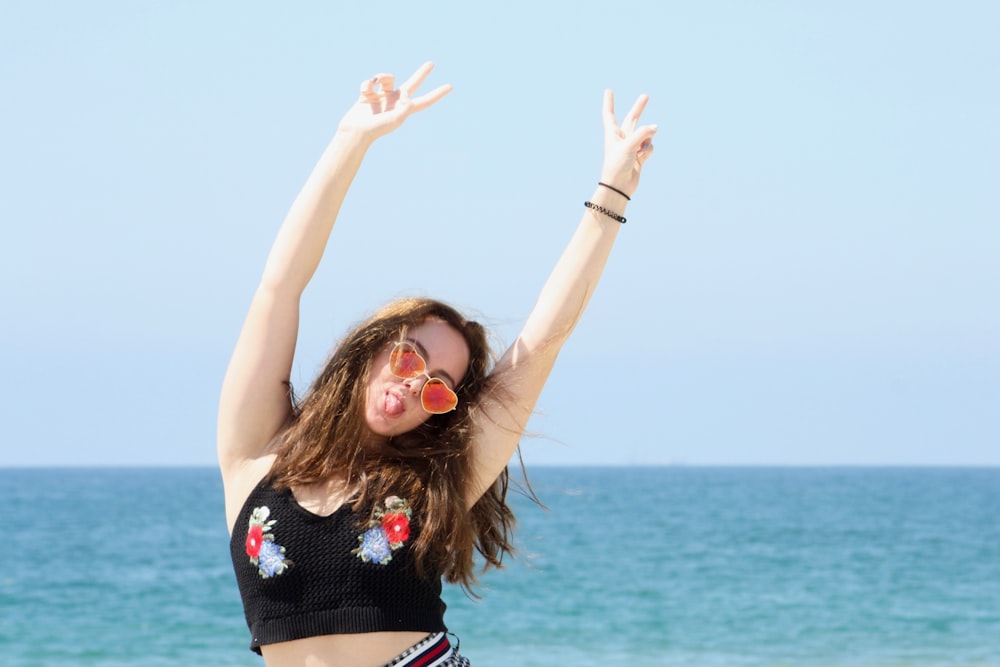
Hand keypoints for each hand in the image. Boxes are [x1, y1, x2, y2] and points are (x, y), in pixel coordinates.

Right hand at [337, 61, 451, 140]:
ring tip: (375, 83)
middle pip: (412, 84)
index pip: (425, 100)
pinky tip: (364, 92)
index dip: (437, 93)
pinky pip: (371, 81)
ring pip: (388, 77)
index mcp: (405, 109)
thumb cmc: (376, 128)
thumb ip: (404, 108)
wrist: (355, 131)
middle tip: (432, 63)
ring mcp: (383, 97)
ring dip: (382, 76)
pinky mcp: (369, 94)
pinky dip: (367, 84)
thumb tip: (408, 97)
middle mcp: (396, 101)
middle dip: (422, 74)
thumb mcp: (394, 120)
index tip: (450, 86)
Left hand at [600, 90, 657, 197]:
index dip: (609, 102)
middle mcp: (622, 138)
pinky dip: (648, 150)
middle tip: (645, 96)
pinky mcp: (639, 156)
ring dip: (647, 138)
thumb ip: (643, 133)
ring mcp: (632, 147)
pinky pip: (649, 146)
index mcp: (613, 133)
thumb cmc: (618, 164)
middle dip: (639, 108)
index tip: (608, 91)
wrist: (619, 186)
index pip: (609, 114)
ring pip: (645, 134)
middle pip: (632, 119)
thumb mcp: (629, 145)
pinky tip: (642, 158)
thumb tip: (656, 127)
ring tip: (640, 149)